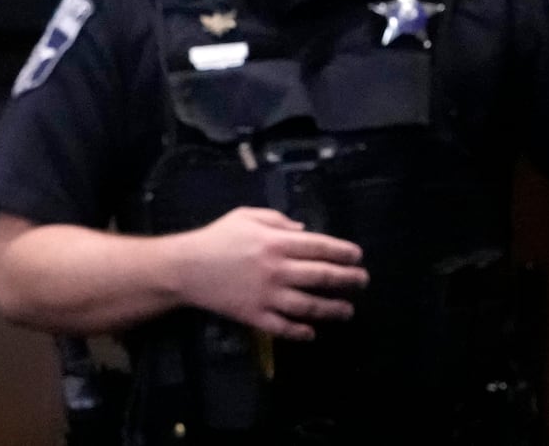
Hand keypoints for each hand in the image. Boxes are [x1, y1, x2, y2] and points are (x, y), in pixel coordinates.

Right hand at [173, 206, 367, 340]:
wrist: (186, 268)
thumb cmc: (216, 238)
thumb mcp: (245, 216)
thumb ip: (276, 219)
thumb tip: (305, 232)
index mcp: (275, 242)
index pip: (320, 247)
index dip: (343, 252)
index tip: (357, 256)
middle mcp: (277, 270)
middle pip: (323, 276)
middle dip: (348, 279)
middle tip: (362, 281)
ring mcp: (268, 296)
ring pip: (310, 306)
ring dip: (334, 309)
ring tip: (348, 310)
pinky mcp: (256, 316)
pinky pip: (285, 328)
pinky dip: (301, 332)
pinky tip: (312, 332)